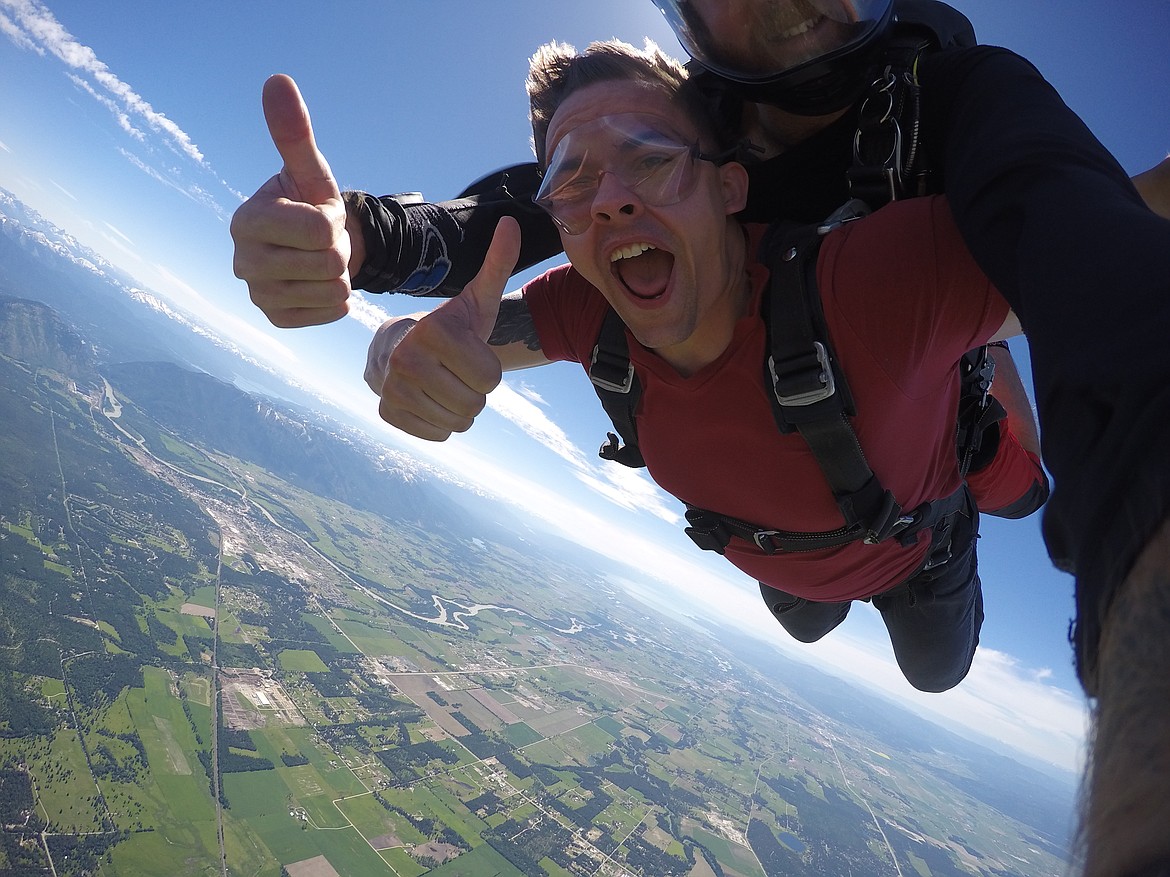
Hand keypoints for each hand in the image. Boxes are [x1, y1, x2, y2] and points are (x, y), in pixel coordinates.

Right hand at [230, 74, 354, 326]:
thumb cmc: (309, 202)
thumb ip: (294, 134)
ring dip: (339, 275)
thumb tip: (277, 80)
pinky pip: (331, 314)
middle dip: (338, 249)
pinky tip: (319, 284)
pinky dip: (337, 300)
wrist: (315, 245)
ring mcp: (257, 295)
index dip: (332, 222)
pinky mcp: (277, 319)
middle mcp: (242, 261)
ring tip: (320, 260)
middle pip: (329, 263)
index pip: (318, 230)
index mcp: (246, 221)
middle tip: (323, 242)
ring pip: (332, 291)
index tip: (317, 216)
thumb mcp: (310, 171)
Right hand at [375, 218, 520, 439]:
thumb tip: (510, 223)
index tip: (470, 353)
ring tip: (445, 384)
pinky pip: (438, 435)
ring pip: (458, 423)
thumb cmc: (450, 327)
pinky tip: (430, 400)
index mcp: (433, 332)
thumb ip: (497, 264)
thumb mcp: (476, 299)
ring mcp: (393, 389)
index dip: (488, 369)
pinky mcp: (388, 413)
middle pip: (475, 404)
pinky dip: (441, 424)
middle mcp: (406, 360)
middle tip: (458, 372)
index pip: (490, 379)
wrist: (398, 347)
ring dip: (460, 409)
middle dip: (475, 392)